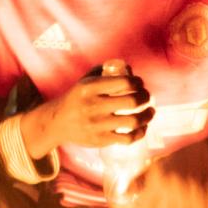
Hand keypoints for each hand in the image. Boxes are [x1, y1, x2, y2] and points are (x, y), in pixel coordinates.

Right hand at [24, 62, 153, 156]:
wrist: (57, 122)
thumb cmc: (77, 98)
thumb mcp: (85, 80)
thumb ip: (104, 70)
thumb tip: (128, 67)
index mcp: (90, 88)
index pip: (124, 82)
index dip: (138, 82)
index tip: (140, 83)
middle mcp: (93, 106)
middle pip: (132, 101)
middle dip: (145, 97)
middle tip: (147, 97)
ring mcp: (97, 125)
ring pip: (133, 121)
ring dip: (147, 116)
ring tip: (150, 112)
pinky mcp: (100, 140)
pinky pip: (128, 139)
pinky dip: (140, 133)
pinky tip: (142, 127)